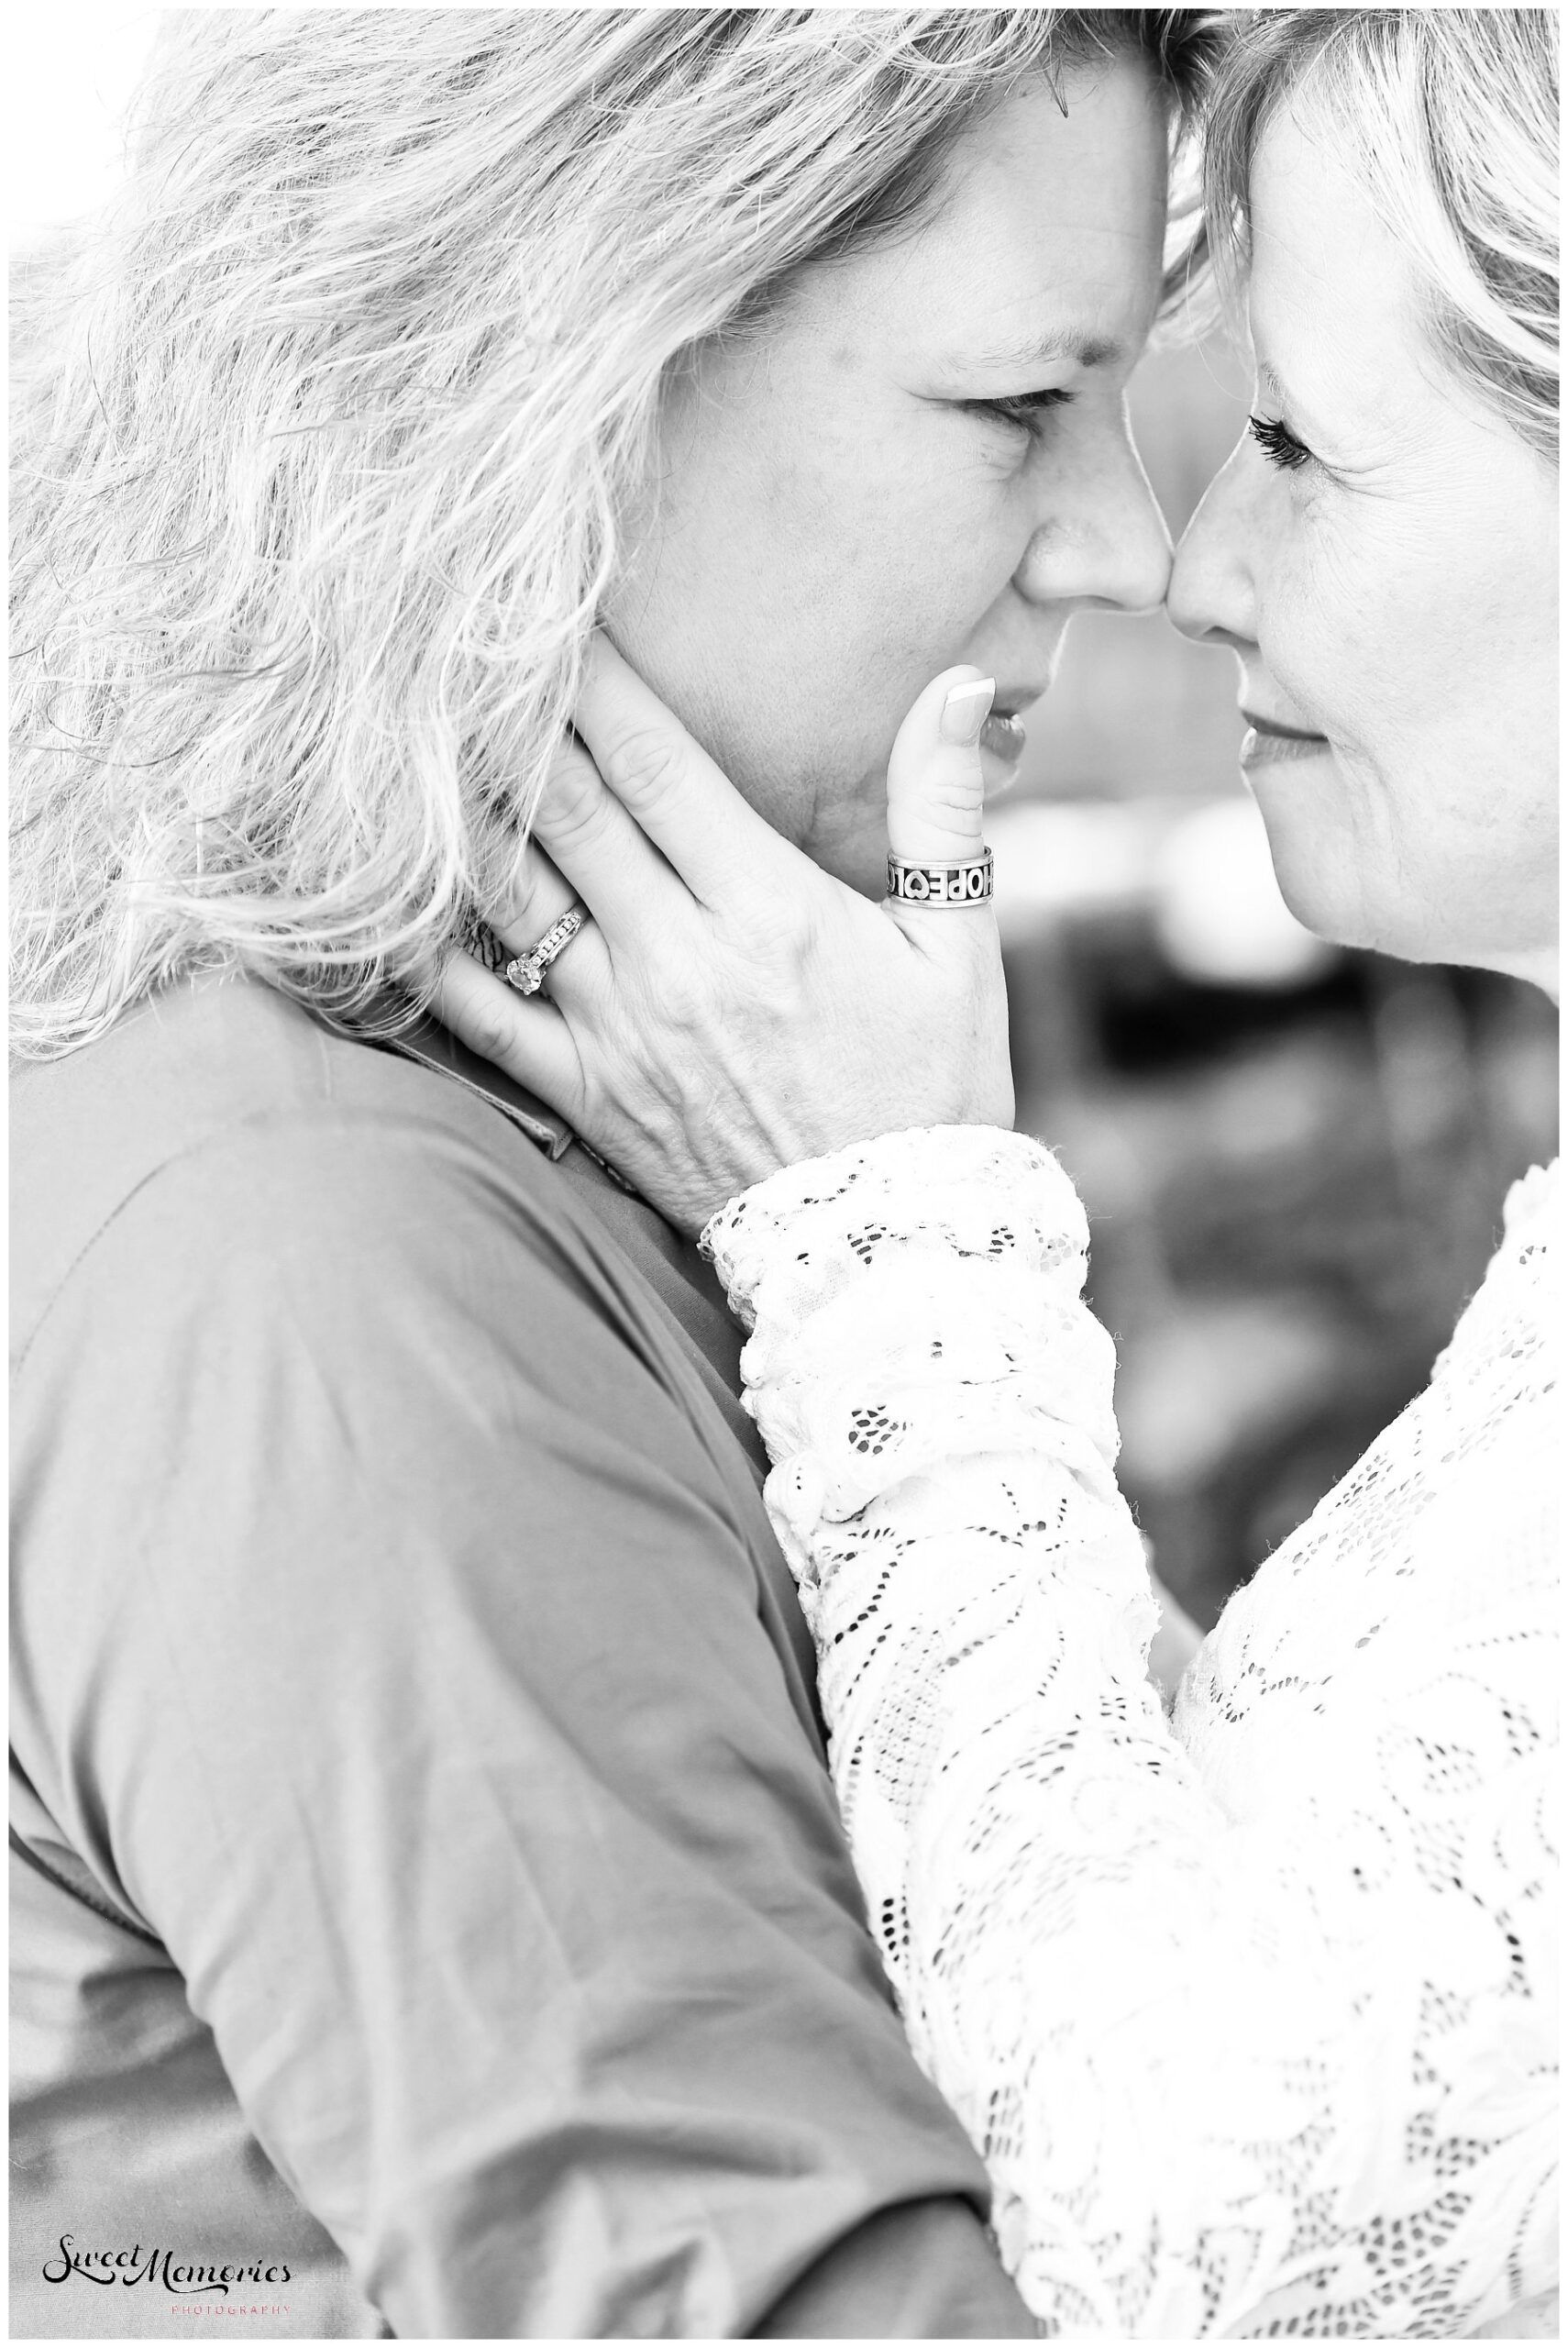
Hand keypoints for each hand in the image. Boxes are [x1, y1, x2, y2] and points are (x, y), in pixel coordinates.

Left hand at [436, 637, 1013, 1235]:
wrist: (889, 1250)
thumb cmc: (931, 1090)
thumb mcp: (959, 948)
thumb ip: (943, 811)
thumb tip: (955, 685)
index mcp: (766, 908)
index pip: (654, 763)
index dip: (591, 677)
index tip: (546, 610)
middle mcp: (677, 959)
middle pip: (564, 806)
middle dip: (507, 714)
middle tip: (453, 642)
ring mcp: (618, 1028)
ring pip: (510, 894)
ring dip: (455, 809)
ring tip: (405, 734)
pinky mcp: (585, 1092)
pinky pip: (480, 1016)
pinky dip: (422, 956)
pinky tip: (371, 896)